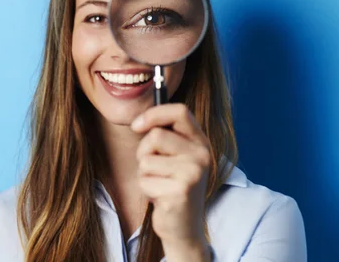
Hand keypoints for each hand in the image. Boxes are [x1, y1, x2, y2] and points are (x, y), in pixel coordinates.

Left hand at [131, 103, 211, 260]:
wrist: (183, 227)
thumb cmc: (171, 187)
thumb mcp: (173, 157)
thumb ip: (163, 136)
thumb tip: (138, 120)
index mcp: (200, 142)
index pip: (180, 111)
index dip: (154, 113)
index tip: (136, 126)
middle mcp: (201, 155)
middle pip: (155, 136)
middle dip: (143, 152)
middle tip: (154, 170)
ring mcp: (193, 173)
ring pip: (146, 160)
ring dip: (144, 174)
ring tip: (160, 185)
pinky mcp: (180, 191)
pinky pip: (144, 180)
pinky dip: (146, 191)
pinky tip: (161, 199)